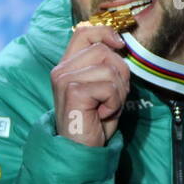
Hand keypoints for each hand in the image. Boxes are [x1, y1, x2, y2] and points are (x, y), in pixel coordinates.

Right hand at [51, 23, 130, 147]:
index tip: (120, 45)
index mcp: (68, 65)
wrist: (80, 151)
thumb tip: (120, 45)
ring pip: (109, 69)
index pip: (84, 32)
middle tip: (112, 98)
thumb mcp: (102, 87)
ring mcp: (65, 79)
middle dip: (120, 74)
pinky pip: (109, 87)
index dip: (105, 32)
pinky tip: (101, 114)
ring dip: (118, 91)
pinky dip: (114, 102)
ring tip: (106, 107)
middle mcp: (62, 69)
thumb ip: (106, 65)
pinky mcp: (73, 91)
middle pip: (104, 51)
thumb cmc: (94, 121)